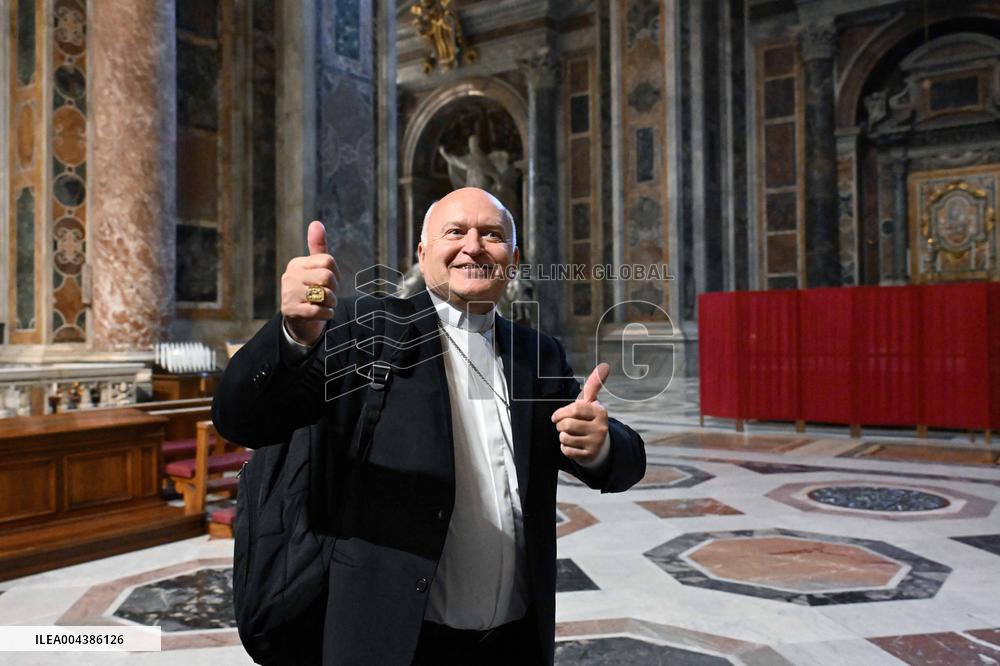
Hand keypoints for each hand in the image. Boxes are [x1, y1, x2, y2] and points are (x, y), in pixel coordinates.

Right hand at [280, 221, 340, 345]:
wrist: (300, 320)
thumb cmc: (313, 290)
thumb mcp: (317, 269)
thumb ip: (318, 247)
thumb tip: (316, 223)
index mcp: (297, 263)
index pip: (328, 260)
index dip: (335, 273)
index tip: (330, 282)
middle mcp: (290, 276)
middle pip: (327, 277)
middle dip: (334, 289)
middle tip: (328, 295)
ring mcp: (288, 293)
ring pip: (324, 294)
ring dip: (331, 303)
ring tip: (324, 304)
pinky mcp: (291, 311)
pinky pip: (319, 311)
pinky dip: (327, 314)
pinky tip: (322, 313)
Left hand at [550, 363, 609, 463]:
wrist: (599, 445)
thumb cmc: (589, 419)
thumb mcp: (591, 402)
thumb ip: (594, 384)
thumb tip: (605, 365)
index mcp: (600, 412)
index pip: (574, 409)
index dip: (561, 413)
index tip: (556, 416)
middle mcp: (601, 428)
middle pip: (567, 425)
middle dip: (560, 425)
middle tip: (563, 426)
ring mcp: (596, 443)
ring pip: (565, 438)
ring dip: (562, 436)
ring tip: (569, 435)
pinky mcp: (589, 455)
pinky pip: (567, 451)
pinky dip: (565, 447)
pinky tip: (572, 445)